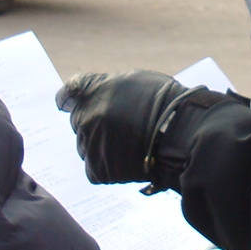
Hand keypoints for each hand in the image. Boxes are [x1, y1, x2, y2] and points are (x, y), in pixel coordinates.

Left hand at [58, 72, 232, 189]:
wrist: (184, 134)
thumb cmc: (168, 103)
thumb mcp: (136, 80)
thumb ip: (106, 86)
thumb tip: (87, 94)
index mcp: (93, 91)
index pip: (68, 94)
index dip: (68, 99)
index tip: (67, 104)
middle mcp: (85, 116)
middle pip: (79, 122)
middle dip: (94, 124)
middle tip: (120, 129)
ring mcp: (90, 144)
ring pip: (87, 146)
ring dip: (101, 146)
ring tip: (130, 146)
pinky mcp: (98, 169)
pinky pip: (95, 169)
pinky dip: (109, 167)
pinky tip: (129, 161)